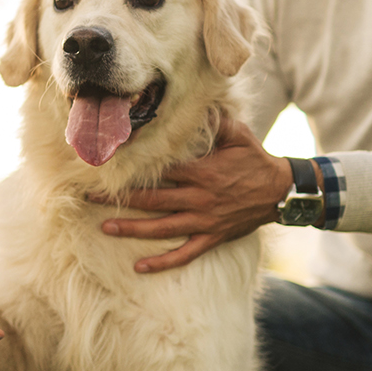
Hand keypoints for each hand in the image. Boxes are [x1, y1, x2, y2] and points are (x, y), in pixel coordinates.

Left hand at [95, 117, 291, 272]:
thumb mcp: (238, 134)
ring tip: (105, 229)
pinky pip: (184, 253)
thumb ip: (215, 121)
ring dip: (132, 229)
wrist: (280, 191)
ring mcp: (203, 219)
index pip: (159, 171)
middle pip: (152, 199)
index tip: (109, 168)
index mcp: (201, 171)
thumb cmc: (256, 160)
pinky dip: (162, 262)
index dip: (133, 170)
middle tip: (91, 198)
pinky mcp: (211, 236)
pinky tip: (140, 267)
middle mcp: (198, 197)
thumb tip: (198, 103)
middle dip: (120, 199)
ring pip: (161, 227)